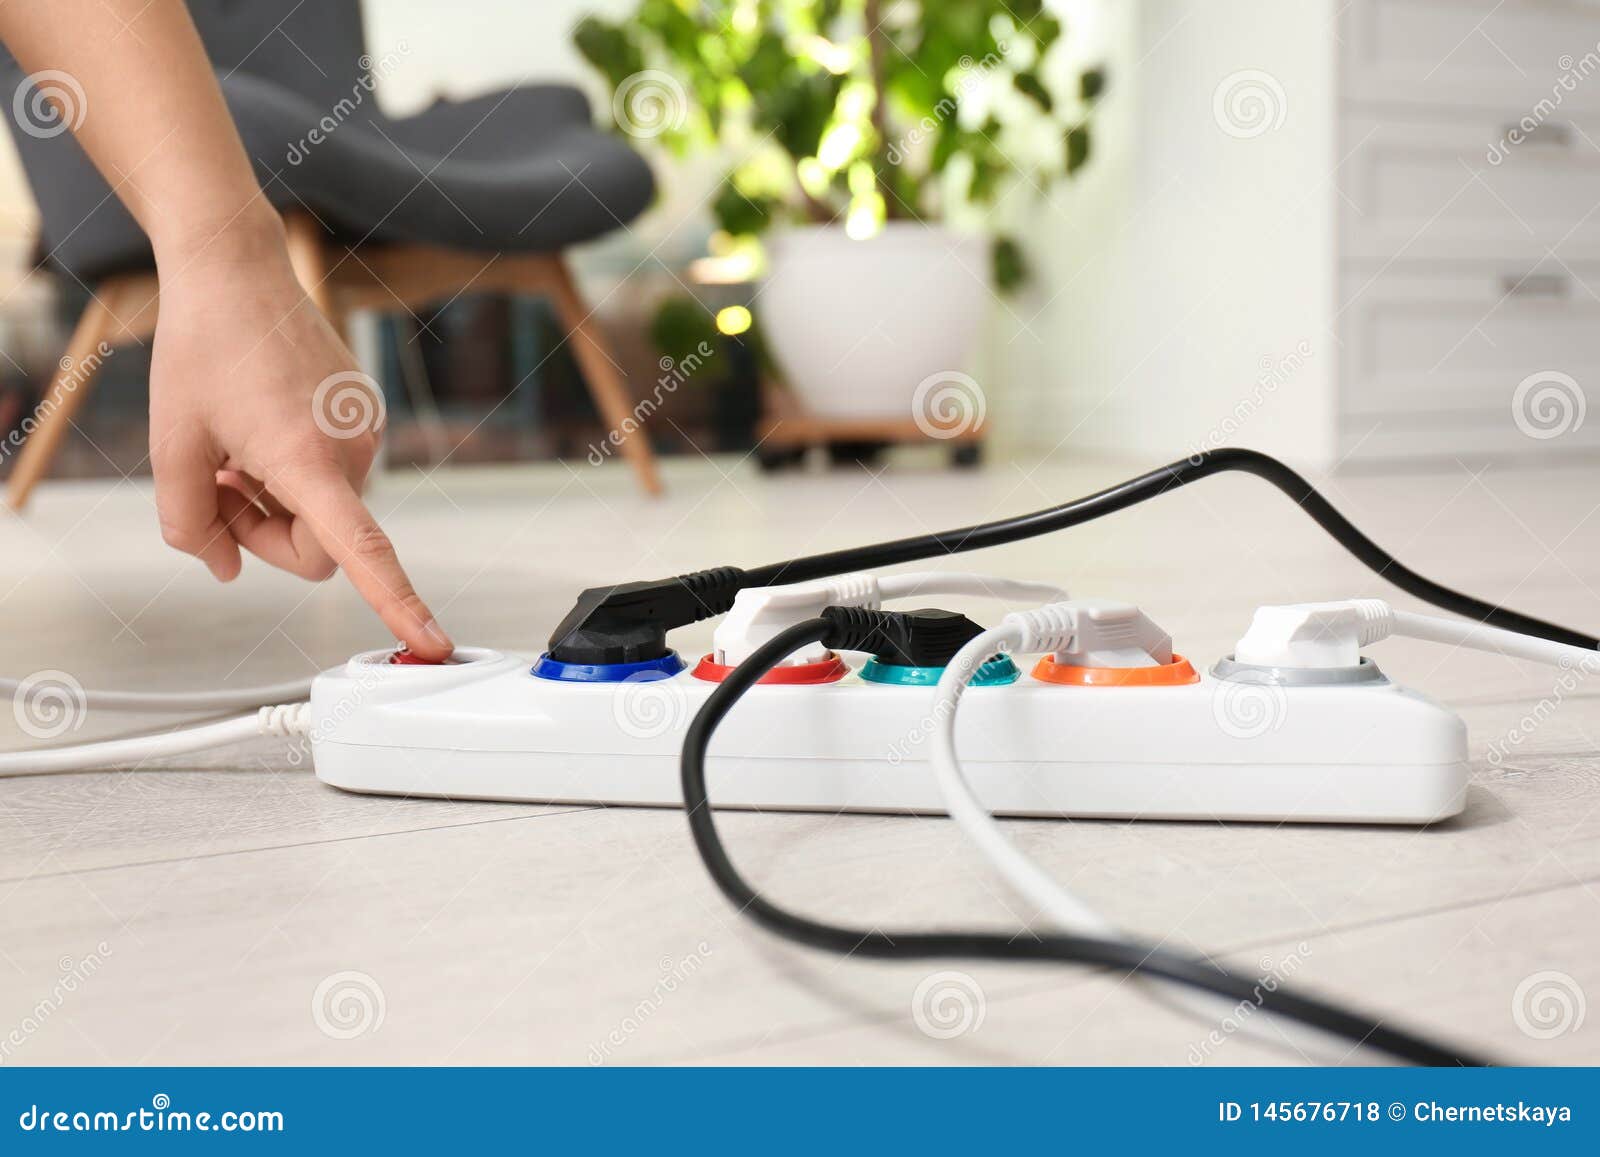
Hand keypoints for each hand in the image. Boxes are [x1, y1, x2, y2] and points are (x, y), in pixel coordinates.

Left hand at [147, 220, 452, 659]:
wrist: (235, 272)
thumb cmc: (201, 347)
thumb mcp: (169, 446)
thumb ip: (189, 525)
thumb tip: (223, 567)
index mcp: (307, 458)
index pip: (362, 552)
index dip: (398, 603)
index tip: (431, 643)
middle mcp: (352, 449)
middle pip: (318, 547)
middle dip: (264, 534)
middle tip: (216, 488)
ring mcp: (364, 431)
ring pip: (324, 513)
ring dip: (273, 500)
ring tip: (232, 448)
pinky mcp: (364, 416)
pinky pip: (332, 476)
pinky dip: (291, 471)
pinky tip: (257, 428)